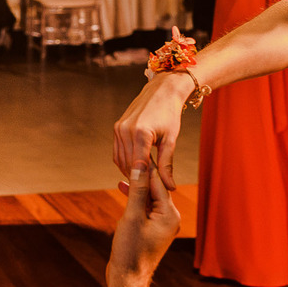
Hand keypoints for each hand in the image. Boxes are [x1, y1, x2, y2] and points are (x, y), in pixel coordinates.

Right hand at [106, 162, 180, 286]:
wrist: (127, 278)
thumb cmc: (131, 250)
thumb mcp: (132, 216)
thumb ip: (137, 190)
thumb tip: (140, 165)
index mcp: (170, 214)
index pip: (158, 183)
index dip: (147, 165)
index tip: (138, 148)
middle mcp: (169, 218)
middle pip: (155, 188)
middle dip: (142, 172)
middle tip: (131, 152)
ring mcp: (161, 224)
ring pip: (148, 197)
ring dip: (137, 184)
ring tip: (125, 167)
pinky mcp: (151, 228)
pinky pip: (144, 207)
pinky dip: (135, 198)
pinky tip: (123, 187)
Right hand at [113, 68, 193, 189]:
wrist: (161, 91)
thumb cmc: (169, 113)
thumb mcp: (170, 139)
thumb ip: (167, 164)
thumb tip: (170, 187)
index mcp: (140, 132)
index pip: (139, 165)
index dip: (144, 182)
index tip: (151, 196)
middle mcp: (125, 130)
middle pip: (128, 164)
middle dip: (138, 179)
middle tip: (148, 193)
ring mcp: (119, 128)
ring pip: (120, 160)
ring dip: (130, 172)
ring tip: (143, 183)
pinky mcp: (117, 128)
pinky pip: (118, 152)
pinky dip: (126, 162)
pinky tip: (137, 168)